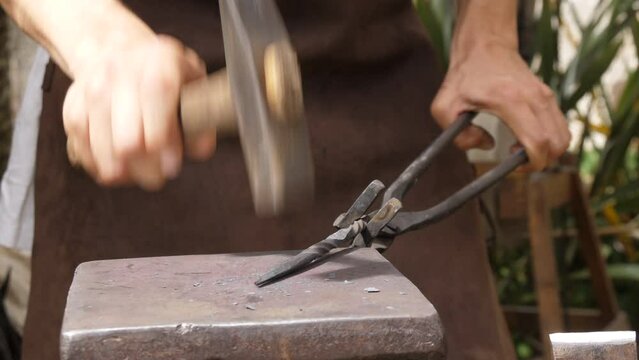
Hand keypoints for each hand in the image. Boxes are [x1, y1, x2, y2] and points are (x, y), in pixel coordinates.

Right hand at [63, 34, 213, 189]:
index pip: (157, 116)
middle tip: (157, 176)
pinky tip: (120, 168)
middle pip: (128, 143)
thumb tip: (200, 151)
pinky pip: (85, 153)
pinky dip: (103, 168)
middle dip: (146, 170)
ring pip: (104, 153)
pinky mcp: (72, 111)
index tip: (172, 167)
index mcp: (158, 67)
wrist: (115, 48)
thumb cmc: (162, 71)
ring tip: (140, 174)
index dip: (166, 149)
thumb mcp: (193, 81)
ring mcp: (91, 93)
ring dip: (125, 174)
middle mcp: (119, 76)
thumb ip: (202, 116)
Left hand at [431, 41, 570, 169]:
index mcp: (511, 101)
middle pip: (557, 144)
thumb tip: (486, 145)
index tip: (513, 166)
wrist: (485, 45)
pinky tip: (525, 137)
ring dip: (546, 152)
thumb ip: (458, 136)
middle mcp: (535, 98)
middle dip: (539, 162)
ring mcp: (545, 96)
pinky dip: (549, 140)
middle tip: (514, 160)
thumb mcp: (444, 107)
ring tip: (519, 149)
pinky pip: (560, 127)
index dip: (531, 163)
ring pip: (563, 137)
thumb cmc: (464, 76)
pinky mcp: (548, 96)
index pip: (538, 141)